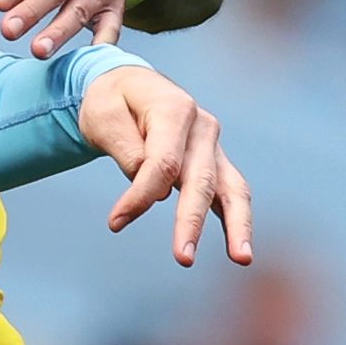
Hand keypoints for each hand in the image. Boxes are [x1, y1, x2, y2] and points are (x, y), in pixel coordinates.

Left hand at [73, 66, 253, 269]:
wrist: (129, 85)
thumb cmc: (112, 101)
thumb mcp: (103, 116)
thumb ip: (127, 150)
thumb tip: (154, 188)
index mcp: (175, 109)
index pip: (163, 163)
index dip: (140, 196)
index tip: (115, 222)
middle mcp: (202, 127)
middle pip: (200, 180)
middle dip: (191, 221)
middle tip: (183, 258)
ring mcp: (213, 146)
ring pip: (232, 188)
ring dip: (236, 226)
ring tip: (242, 259)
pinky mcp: (215, 163)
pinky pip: (231, 194)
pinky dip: (236, 221)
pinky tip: (241, 252)